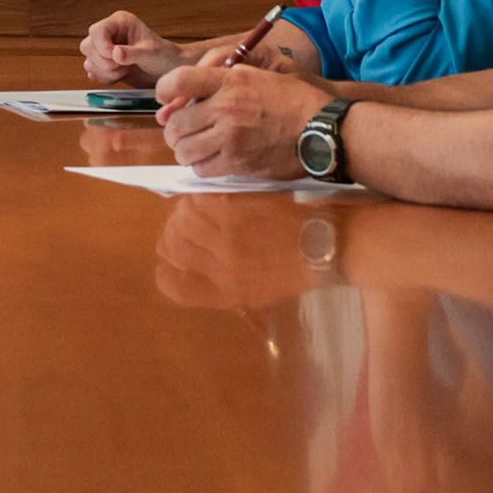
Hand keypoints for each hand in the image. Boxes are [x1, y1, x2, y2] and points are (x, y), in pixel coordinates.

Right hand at [81, 10, 182, 84]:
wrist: (168, 70)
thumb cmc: (164, 56)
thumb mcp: (151, 53)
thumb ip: (133, 53)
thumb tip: (115, 53)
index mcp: (120, 22)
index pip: (98, 30)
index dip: (102, 46)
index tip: (116, 58)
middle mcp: (109, 33)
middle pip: (88, 46)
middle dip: (105, 62)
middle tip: (124, 66)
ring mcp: (104, 48)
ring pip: (88, 60)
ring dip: (106, 71)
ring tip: (126, 69)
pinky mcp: (102, 62)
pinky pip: (92, 72)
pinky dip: (105, 78)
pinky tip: (121, 75)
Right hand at [148, 196, 328, 311]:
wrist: (325, 243)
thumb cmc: (292, 271)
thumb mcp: (251, 293)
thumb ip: (215, 283)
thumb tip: (187, 269)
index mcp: (220, 291)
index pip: (168, 283)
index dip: (168, 270)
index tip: (177, 262)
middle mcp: (214, 266)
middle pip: (169, 248)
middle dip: (175, 238)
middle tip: (191, 230)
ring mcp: (220, 235)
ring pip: (178, 220)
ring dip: (187, 215)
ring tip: (205, 213)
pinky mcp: (228, 206)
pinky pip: (196, 201)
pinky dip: (201, 199)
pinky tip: (217, 202)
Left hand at [156, 62, 327, 179]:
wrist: (323, 129)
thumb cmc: (294, 100)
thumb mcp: (259, 75)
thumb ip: (223, 79)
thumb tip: (189, 94)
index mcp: (230, 82)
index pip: (177, 81)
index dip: (164, 90)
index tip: (166, 99)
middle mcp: (225, 109)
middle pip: (174, 124)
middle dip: (175, 128)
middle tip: (185, 129)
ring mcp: (230, 139)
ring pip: (183, 150)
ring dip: (185, 149)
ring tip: (198, 145)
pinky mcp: (238, 163)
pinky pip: (201, 169)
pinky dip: (201, 165)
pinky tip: (212, 158)